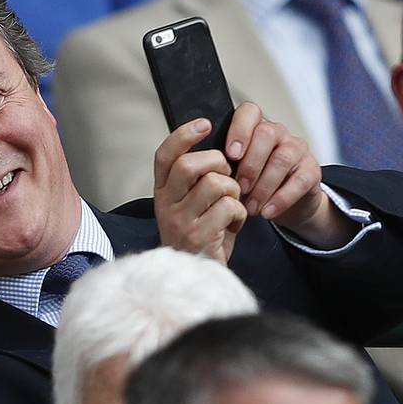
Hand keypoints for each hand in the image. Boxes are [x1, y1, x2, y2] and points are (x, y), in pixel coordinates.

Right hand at [153, 118, 247, 263]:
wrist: (196, 279)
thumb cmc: (200, 236)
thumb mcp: (191, 205)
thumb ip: (196, 180)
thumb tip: (220, 150)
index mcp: (163, 193)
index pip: (165, 156)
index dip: (183, 135)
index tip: (205, 124)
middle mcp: (165, 205)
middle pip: (190, 164)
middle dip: (218, 164)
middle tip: (227, 178)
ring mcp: (179, 221)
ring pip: (214, 183)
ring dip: (233, 191)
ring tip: (232, 205)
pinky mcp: (198, 236)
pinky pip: (228, 207)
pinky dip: (239, 213)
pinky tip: (234, 224)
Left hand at [222, 103, 351, 247]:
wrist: (279, 205)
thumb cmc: (249, 185)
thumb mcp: (230, 174)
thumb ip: (218, 165)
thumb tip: (198, 168)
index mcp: (253, 128)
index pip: (249, 112)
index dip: (239, 130)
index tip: (229, 155)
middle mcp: (277, 133)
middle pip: (266, 133)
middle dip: (250, 163)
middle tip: (239, 187)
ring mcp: (296, 150)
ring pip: (283, 157)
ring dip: (264, 185)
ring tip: (251, 207)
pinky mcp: (311, 170)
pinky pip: (300, 180)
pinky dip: (281, 198)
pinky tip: (267, 211)